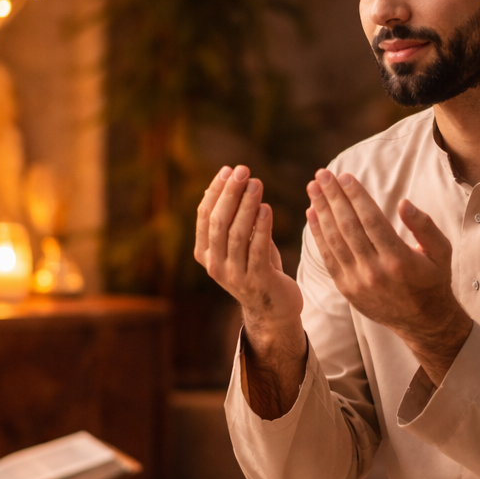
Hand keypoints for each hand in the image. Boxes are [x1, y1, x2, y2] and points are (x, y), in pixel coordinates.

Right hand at [195, 164, 302, 337]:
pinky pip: (258, 250)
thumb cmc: (256, 268)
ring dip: (247, 206)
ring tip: (257, 184)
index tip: (228, 170)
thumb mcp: (238, 243)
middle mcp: (215, 266)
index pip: (205, 217)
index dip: (215, 191)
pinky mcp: (258, 281)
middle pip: (219, 223)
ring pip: (237, 235)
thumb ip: (227, 219)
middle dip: (230, 194)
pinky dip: (262, 228)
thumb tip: (216, 185)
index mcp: (204, 254)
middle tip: (243, 171)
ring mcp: (234, 276)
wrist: (274, 308)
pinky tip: (267, 208)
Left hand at [305, 169, 471, 384]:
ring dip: (321, 211)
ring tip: (313, 188)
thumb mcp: (441, 251)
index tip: (344, 175)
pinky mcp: (347, 289)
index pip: (371, 219)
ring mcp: (358, 282)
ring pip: (334, 240)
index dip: (356, 196)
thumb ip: (424, 226)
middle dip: (333, 197)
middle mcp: (375, 271)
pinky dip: (318, 235)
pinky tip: (312, 214)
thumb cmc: (433, 280)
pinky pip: (328, 257)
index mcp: (399, 259)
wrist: (423, 321)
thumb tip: (404, 203)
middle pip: (348, 226)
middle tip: (322, 175)